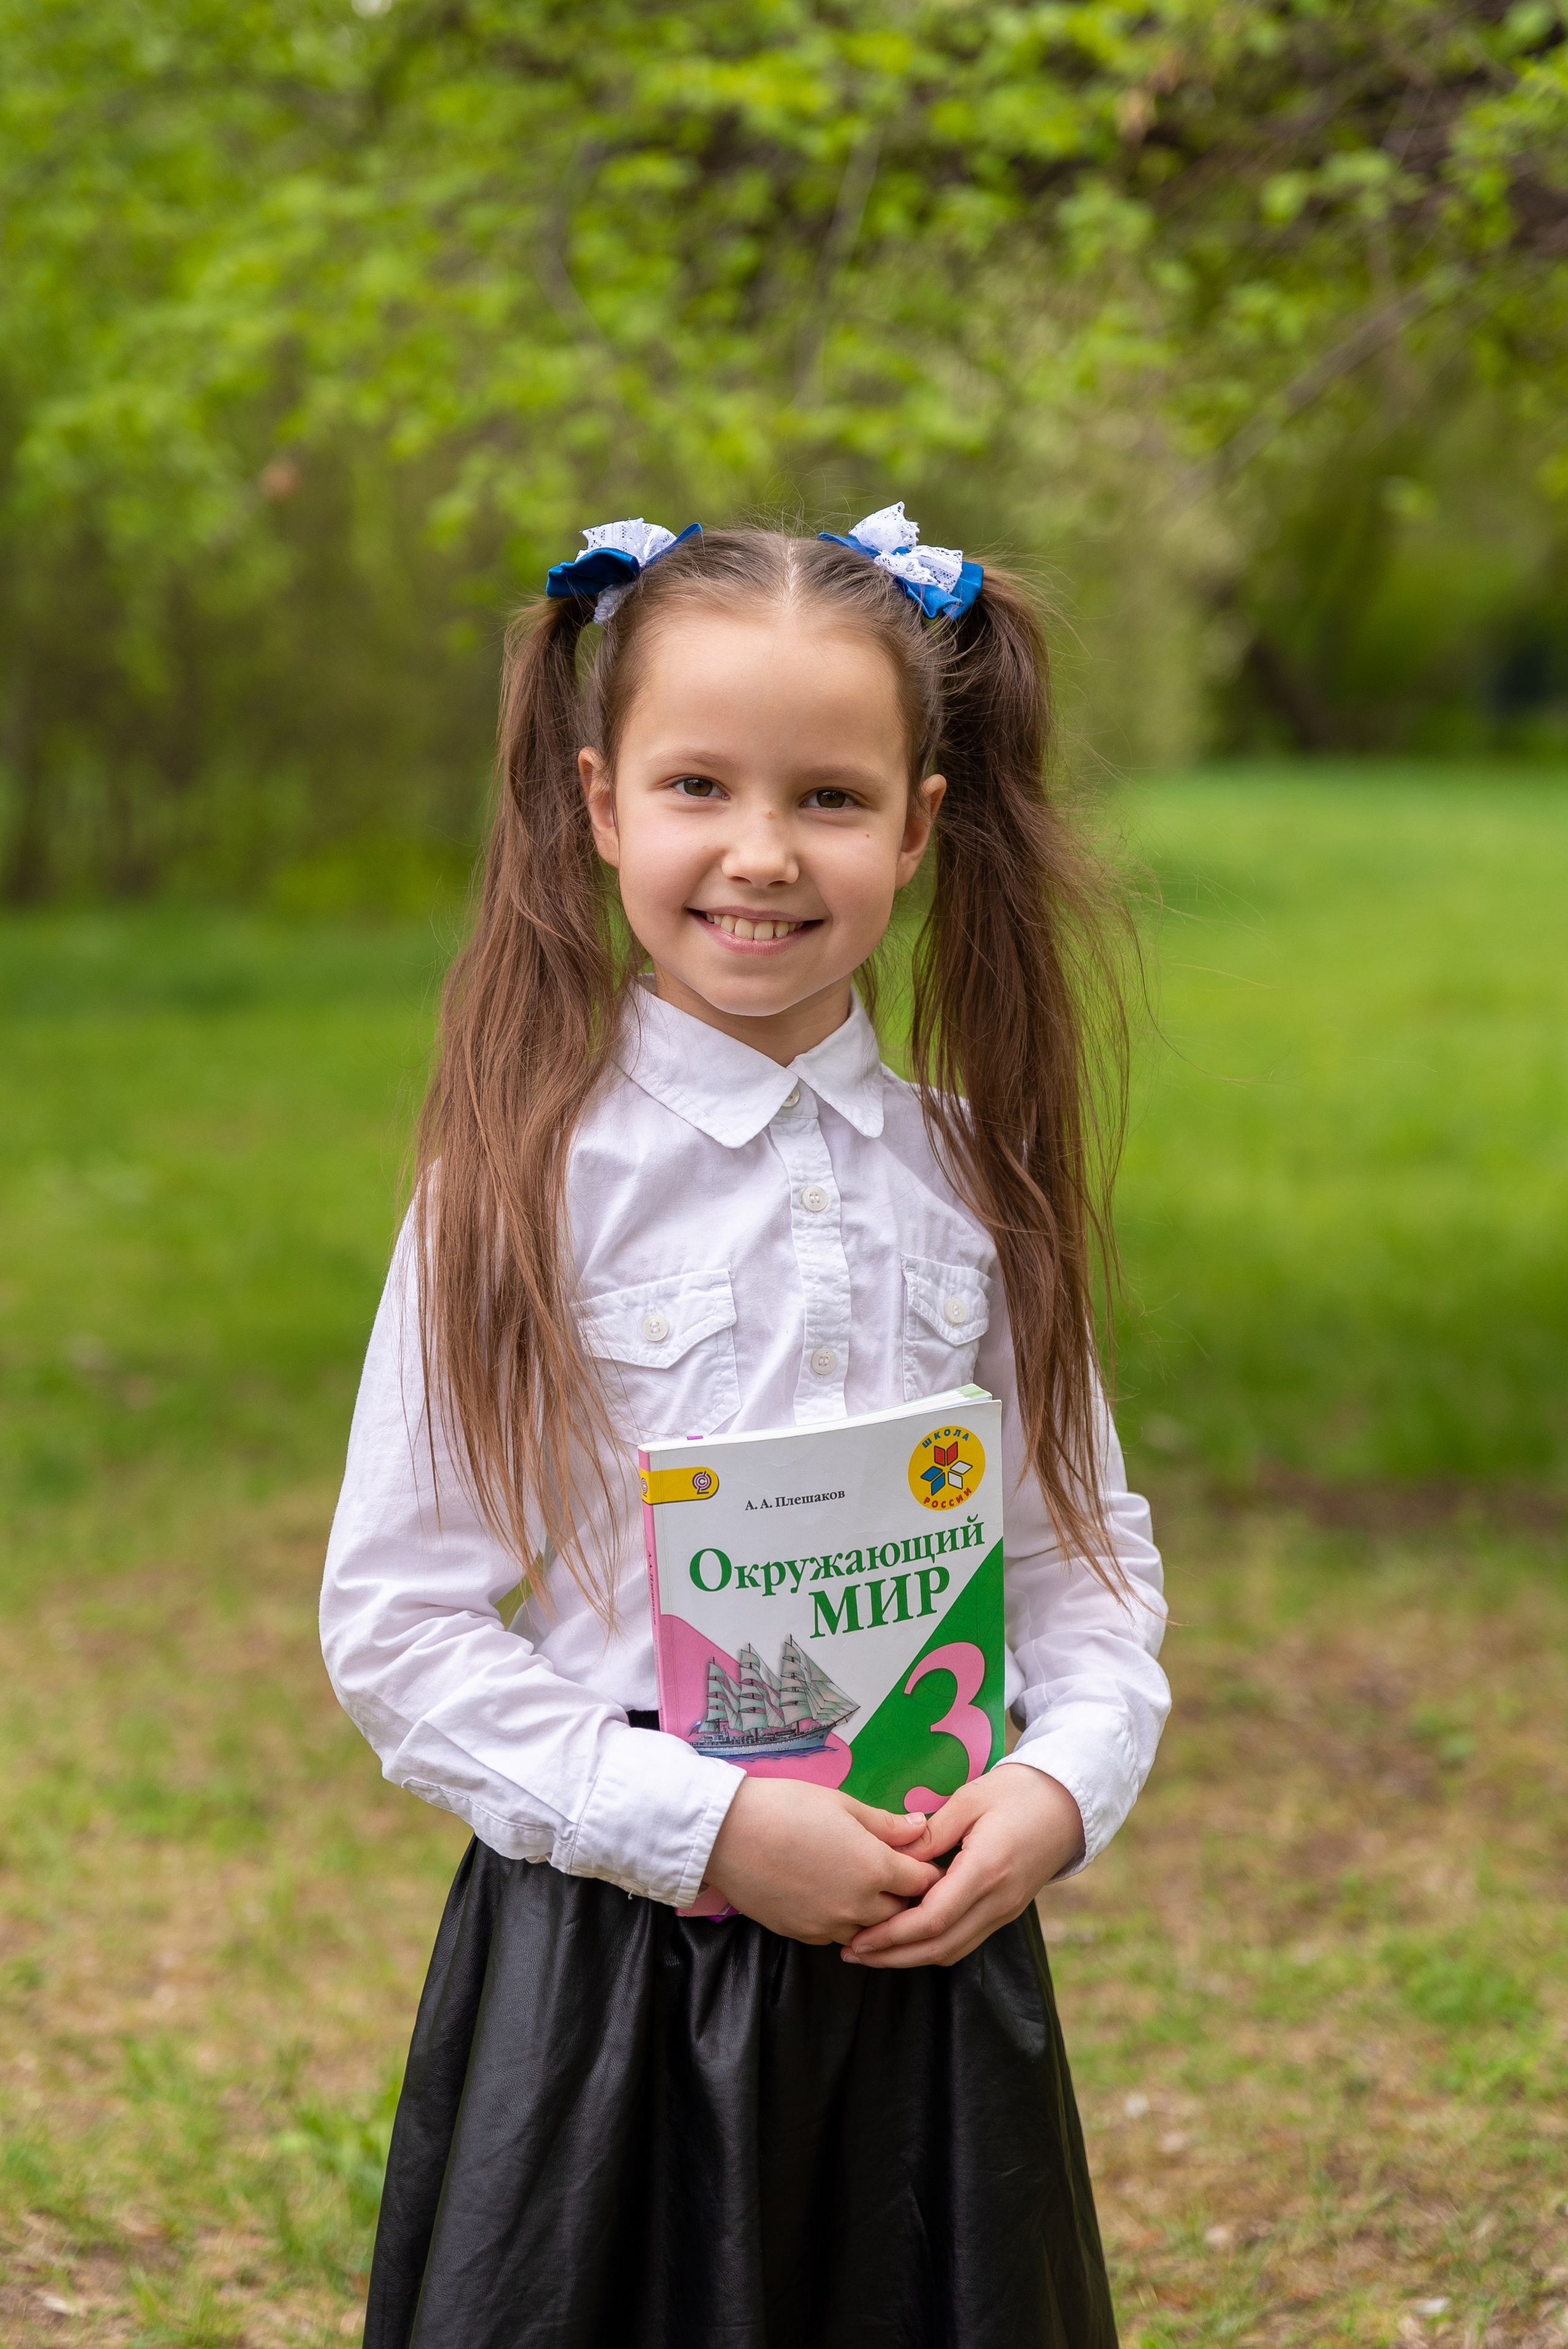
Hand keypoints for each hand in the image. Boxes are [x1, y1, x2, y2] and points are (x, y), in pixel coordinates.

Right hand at [703, 1776, 940, 1943]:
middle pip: (903, 1911)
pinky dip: (844, 1920)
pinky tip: (831, 1895)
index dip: (928, 1870)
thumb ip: (886, 1824)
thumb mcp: (841, 1804)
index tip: (924, 1860)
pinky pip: (839, 1935)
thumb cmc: (785, 1807)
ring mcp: (830, 1926)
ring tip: (861, 1883)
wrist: (725, 1835)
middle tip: (896, 1870)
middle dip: (905, 1894)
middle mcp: (859, 1906)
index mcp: (875, 1868)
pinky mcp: (804, 1935)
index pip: (924, 1882)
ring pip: (872, 1929)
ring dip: (875, 1912)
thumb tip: (920, 1829)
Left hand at [841, 1764, 1084, 1969]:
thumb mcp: (970, 1799)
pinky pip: (965, 1940)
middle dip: (893, 1956)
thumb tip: (894, 1857)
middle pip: (940, 1946)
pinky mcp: (1005, 1912)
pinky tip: (906, 1938)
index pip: (933, 1919)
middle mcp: (997, 1901)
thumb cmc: (1017, 1792)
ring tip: (870, 1952)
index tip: (858, 1938)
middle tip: (852, 1953)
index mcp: (986, 1870)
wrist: (1068, 1804)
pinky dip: (932, 1945)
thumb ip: (931, 1832)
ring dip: (910, 1957)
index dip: (892, 1935)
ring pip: (953, 1950)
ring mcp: (1004, 1911)